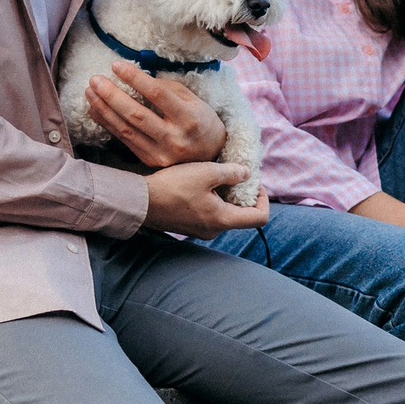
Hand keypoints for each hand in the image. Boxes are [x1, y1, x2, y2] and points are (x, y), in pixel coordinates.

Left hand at [86, 63, 227, 167]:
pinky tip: (96, 110)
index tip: (116, 65)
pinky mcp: (150, 162)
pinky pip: (124, 140)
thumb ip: (168, 89)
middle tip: (95, 80)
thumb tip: (137, 78)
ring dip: (104, 109)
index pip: (157, 95)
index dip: (135, 78)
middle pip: (136, 115)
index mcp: (189, 119)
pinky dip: (108, 124)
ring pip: (126, 129)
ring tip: (90, 92)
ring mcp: (161, 154)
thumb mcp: (194, 100)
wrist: (211, 156)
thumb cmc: (201, 121)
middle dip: (111, 95)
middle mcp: (175, 139)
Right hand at [144, 162, 269, 238]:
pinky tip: (201, 185)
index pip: (260, 218)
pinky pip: (211, 215)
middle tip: (236, 174)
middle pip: (243, 216)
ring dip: (227, 197)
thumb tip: (246, 173)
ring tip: (217, 177)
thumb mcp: (206, 172)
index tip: (255, 182)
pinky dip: (214, 201)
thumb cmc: (172, 187)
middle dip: (244, 195)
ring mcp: (201, 230)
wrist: (140, 202)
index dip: (264, 199)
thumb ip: (232, 173)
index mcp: (224, 220)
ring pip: (226, 214)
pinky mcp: (189, 226)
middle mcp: (215, 230)